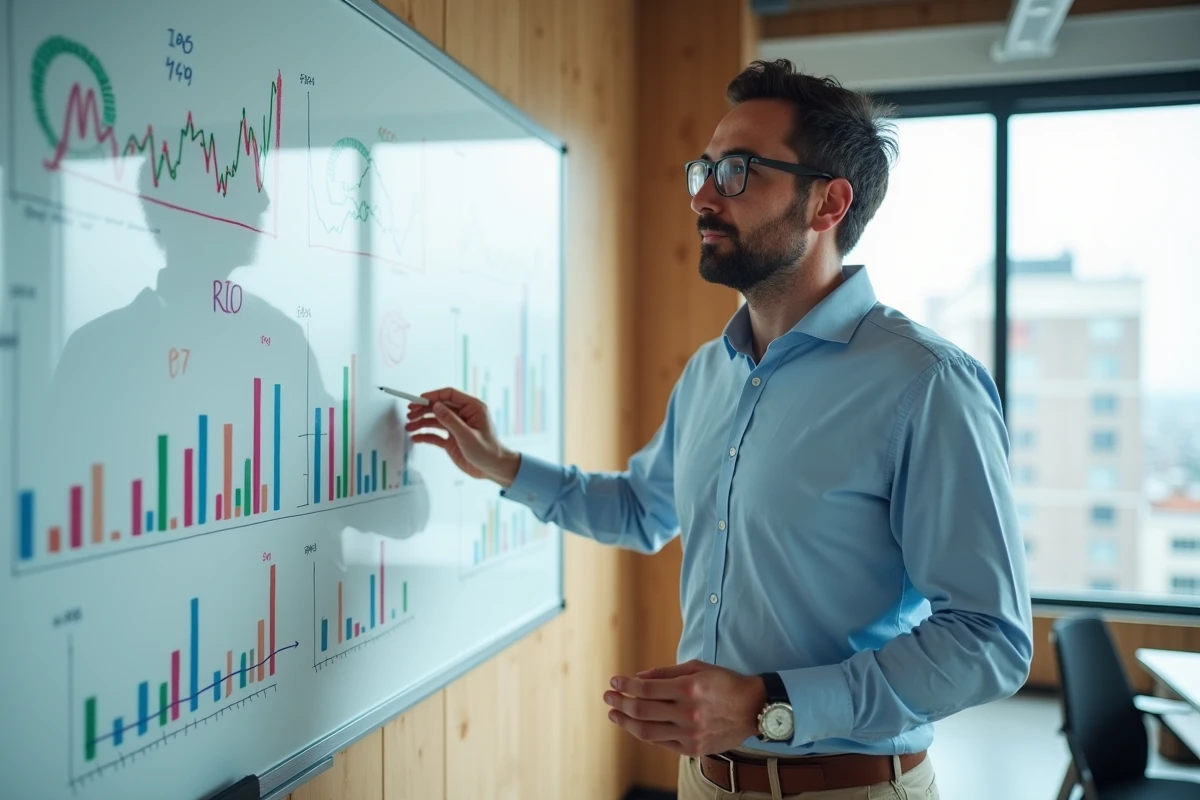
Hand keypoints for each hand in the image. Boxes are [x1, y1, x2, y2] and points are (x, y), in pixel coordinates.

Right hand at [404, 387, 520, 486]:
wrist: (493, 469)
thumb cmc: (488, 451)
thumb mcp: (467, 435)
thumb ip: (450, 420)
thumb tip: (436, 406)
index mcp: (473, 408)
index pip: (450, 395)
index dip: (434, 396)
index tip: (419, 399)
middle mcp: (464, 415)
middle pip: (439, 407)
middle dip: (424, 409)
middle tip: (410, 413)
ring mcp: (457, 427)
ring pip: (435, 420)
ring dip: (421, 422)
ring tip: (409, 426)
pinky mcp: (452, 439)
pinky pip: (435, 434)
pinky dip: (425, 436)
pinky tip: (416, 438)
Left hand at [603, 660, 767, 756]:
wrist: (754, 709)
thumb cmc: (724, 683)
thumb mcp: (697, 668)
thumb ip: (666, 673)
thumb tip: (638, 677)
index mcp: (689, 689)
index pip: (646, 689)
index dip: (626, 686)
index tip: (614, 682)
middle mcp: (689, 713)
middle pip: (642, 711)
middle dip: (620, 703)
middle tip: (608, 697)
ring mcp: (691, 734)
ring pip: (647, 731)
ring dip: (626, 722)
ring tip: (614, 714)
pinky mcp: (694, 748)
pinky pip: (661, 742)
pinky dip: (645, 733)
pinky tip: (636, 725)